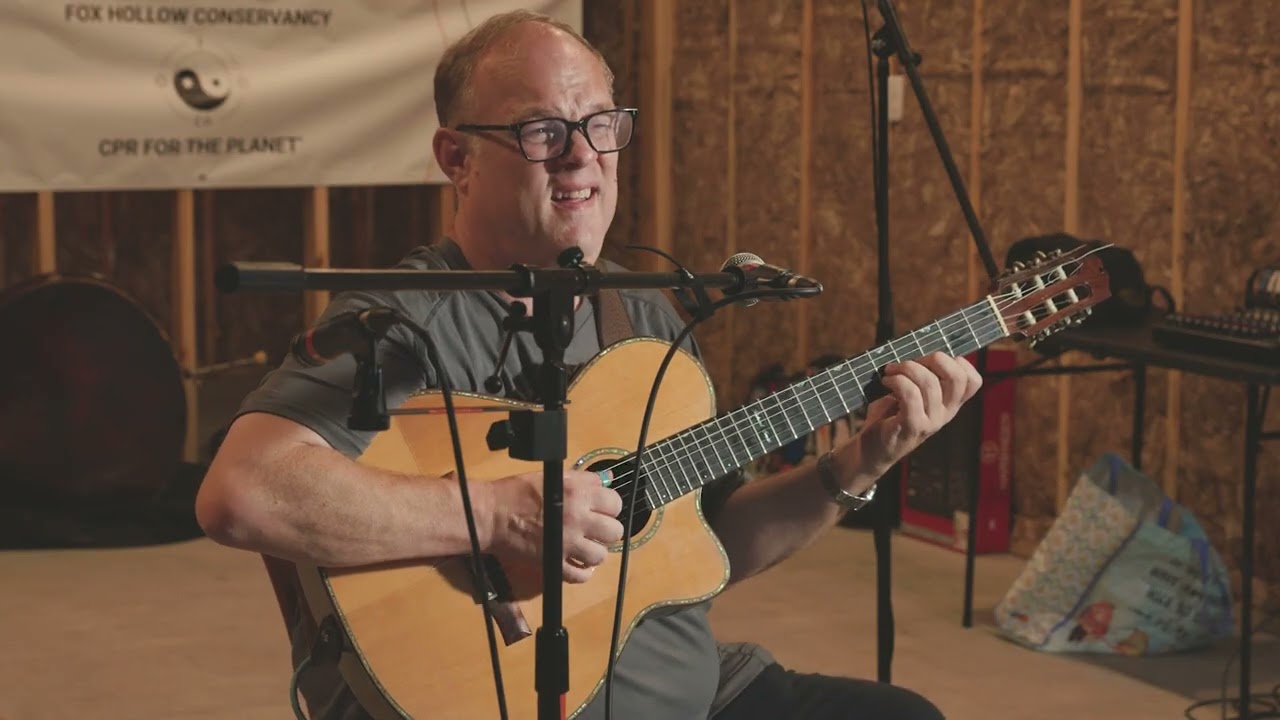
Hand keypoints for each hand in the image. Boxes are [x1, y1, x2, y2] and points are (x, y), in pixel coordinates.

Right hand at [486, 469, 623, 583]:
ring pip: (600, 555)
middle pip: (613, 531)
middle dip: (606, 530)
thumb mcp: (553, 477)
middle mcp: (578, 519)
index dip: (610, 506)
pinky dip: (582, 572)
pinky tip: (577, 563)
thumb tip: (604, 481)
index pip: (615, 503)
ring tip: (585, 546)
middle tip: (594, 528)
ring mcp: (567, 544)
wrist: (492, 515)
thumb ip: (582, 479)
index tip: (601, 509)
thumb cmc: (518, 492)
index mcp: (578, 494)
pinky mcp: (555, 563)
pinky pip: (580, 575)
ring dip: (595, 551)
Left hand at [836, 352, 982, 490]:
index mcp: (950, 404)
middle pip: (957, 377)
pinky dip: (896, 381)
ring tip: (890, 372)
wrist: (871, 450)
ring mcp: (931, 422)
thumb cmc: (889, 416)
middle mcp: (946, 414)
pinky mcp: (912, 427)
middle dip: (934, 358)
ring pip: (929, 382)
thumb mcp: (912, 395)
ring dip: (906, 368)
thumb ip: (921, 377)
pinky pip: (910, 395)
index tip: (930, 361)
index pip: (973, 380)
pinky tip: (886, 382)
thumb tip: (918, 348)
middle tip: (910, 362)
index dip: (957, 362)